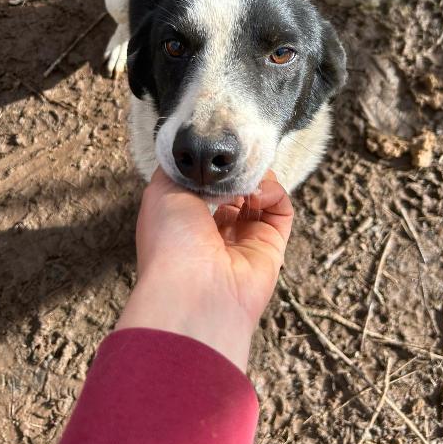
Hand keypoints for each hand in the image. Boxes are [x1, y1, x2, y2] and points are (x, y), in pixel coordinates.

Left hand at [115, 168, 293, 370]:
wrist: (192, 291)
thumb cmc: (170, 242)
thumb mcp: (161, 191)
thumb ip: (182, 169)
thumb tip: (210, 162)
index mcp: (184, 219)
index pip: (204, 184)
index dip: (211, 166)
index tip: (214, 152)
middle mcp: (213, 229)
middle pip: (234, 186)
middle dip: (235, 169)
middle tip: (232, 163)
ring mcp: (244, 238)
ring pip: (259, 195)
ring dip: (256, 177)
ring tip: (246, 178)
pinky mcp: (271, 245)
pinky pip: (281, 209)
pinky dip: (275, 193)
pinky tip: (259, 192)